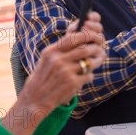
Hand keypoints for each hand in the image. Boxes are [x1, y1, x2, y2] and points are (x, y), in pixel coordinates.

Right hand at [11, 12, 105, 129]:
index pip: (73, 37)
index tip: (95, 35)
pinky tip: (85, 77)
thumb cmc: (43, 77)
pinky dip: (89, 76)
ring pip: (89, 62)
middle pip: (85, 49)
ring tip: (97, 61)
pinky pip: (89, 75)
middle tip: (100, 49)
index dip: (88, 35)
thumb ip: (61, 48)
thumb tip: (80, 36)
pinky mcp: (72, 83)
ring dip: (97, 61)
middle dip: (96, 48)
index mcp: (51, 51)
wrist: (35, 99)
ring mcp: (66, 72)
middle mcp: (58, 60)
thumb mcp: (47, 59)